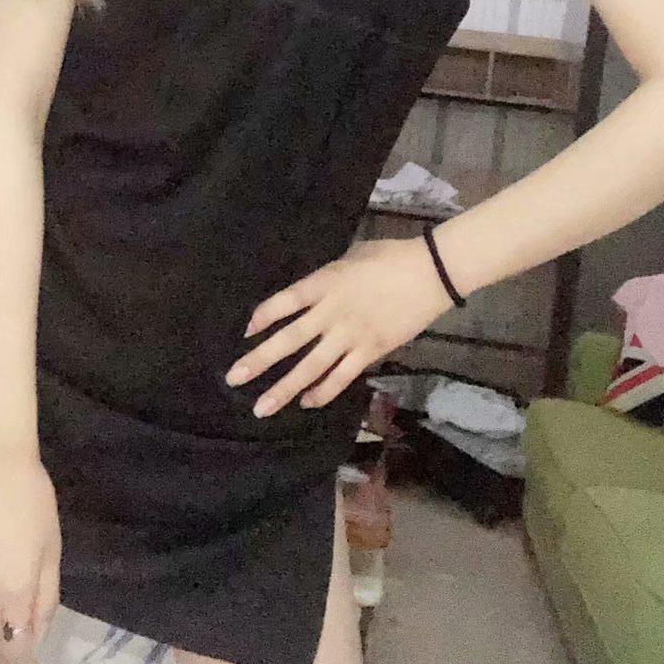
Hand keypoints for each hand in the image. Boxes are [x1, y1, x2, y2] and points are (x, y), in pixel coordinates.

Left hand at [224, 236, 455, 416]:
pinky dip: (322, 391)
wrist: (431, 272)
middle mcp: (331, 311)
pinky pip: (341, 377)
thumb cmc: (389, 256)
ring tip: (261, 407)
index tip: (246, 331)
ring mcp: (350, 334)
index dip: (263, 316)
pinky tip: (306, 402)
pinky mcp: (371, 351)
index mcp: (325, 282)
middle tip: (233, 378)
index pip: (285, 302)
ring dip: (284, 388)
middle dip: (259, 361)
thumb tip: (309, 294)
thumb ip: (326, 279)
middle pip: (289, 339)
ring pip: (311, 367)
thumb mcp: (350, 257)